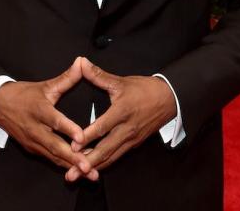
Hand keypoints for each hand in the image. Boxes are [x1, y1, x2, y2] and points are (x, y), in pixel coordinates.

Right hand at [0, 57, 92, 176]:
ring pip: (54, 157)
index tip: (82, 138)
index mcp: (40, 110)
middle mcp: (35, 129)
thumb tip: (82, 63)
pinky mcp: (32, 150)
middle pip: (55, 146)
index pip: (55, 121)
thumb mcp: (45, 86)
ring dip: (71, 166)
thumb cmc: (24, 94)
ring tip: (90, 173)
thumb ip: (66, 78)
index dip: (69, 130)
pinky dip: (64, 166)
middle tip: (89, 167)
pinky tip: (79, 171)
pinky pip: (50, 159)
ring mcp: (33, 142)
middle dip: (73, 158)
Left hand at [65, 58, 176, 181]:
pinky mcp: (133, 145)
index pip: (103, 127)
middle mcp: (126, 129)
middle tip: (71, 173)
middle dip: (87, 163)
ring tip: (77, 175)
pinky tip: (92, 169)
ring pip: (110, 158)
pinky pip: (116, 157)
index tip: (73, 147)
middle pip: (105, 150)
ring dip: (93, 167)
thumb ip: (98, 75)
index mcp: (122, 112)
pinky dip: (104, 164)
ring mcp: (131, 139)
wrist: (168, 99)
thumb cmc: (143, 89)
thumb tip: (81, 62)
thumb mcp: (120, 81)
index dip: (88, 138)